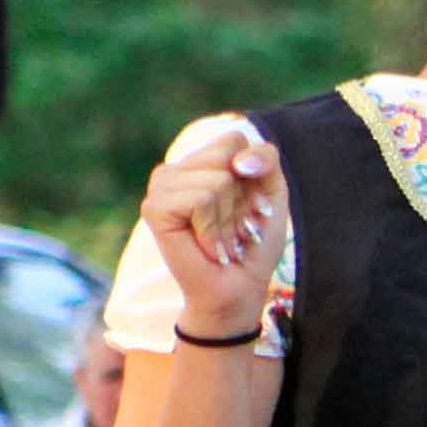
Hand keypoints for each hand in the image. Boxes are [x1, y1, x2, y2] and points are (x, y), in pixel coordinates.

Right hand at [139, 118, 286, 339]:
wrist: (239, 287)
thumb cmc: (253, 241)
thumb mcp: (271, 192)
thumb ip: (265, 159)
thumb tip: (239, 160)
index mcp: (199, 161)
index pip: (234, 139)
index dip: (254, 174)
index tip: (248, 205)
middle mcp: (175, 169)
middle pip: (227, 157)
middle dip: (242, 197)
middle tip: (232, 224)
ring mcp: (161, 187)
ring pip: (217, 179)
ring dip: (230, 217)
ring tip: (220, 236)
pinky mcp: (154, 208)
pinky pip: (202, 198)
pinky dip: (214, 227)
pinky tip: (207, 244)